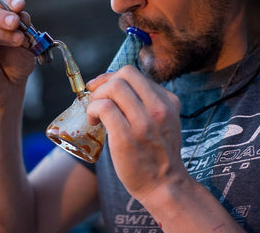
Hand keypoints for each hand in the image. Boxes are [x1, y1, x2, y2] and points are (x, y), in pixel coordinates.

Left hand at [86, 65, 186, 200]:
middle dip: (104, 83)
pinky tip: (93, 122)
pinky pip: (104, 107)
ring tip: (95, 114)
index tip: (102, 89)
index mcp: (168, 101)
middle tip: (96, 99)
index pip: (134, 73)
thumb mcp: (164, 122)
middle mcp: (159, 108)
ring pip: (113, 87)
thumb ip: (148, 103)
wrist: (165, 186)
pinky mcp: (127, 136)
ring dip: (97, 97)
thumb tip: (114, 87)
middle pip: (124, 74)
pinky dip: (92, 110)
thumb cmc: (158, 155)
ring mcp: (144, 122)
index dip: (112, 78)